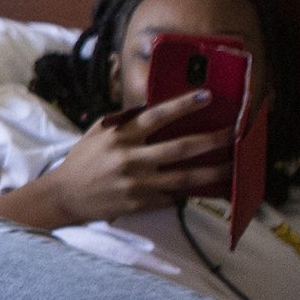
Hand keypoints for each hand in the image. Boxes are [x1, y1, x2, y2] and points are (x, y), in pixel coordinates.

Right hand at [27, 93, 234, 224]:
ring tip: (234, 164)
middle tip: (235, 133)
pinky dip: (190, 192)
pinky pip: (173, 197)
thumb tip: (154, 107)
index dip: (183, 105)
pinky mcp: (141, 204)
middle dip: (212, 140)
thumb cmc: (83, 160)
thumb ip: (124, 121)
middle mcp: (131, 159)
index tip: (207, 96)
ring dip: (213, 171)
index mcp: (120, 136)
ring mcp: (138, 184)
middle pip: (181, 148)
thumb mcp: (97, 133)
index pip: (157, 116)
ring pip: (185, 177)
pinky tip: (209, 188)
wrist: (65, 196)